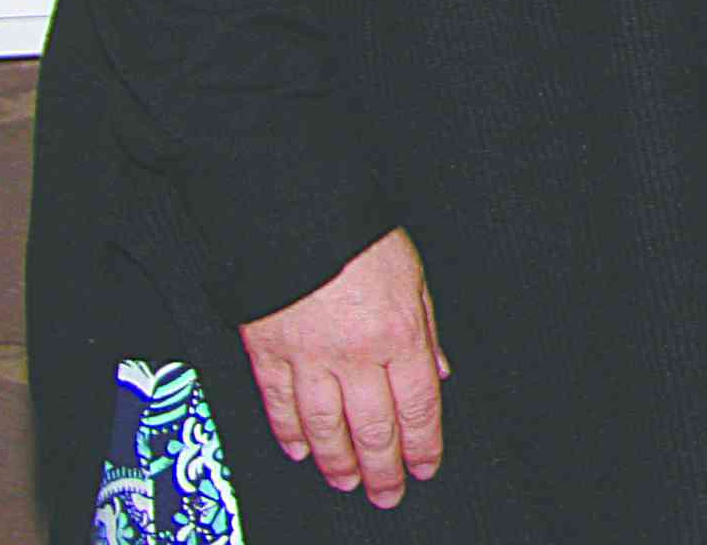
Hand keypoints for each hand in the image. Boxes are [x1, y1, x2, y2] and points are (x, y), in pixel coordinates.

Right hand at [238, 226, 450, 503]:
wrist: (296, 212)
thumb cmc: (360, 237)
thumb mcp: (414, 277)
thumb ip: (425, 330)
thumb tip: (438, 372)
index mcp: (399, 334)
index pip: (418, 405)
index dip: (423, 444)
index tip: (426, 467)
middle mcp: (356, 355)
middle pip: (373, 427)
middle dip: (383, 468)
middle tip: (388, 494)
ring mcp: (308, 358)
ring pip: (325, 427)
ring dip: (338, 462)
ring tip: (347, 483)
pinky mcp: (267, 353)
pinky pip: (280, 405)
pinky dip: (289, 434)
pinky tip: (301, 452)